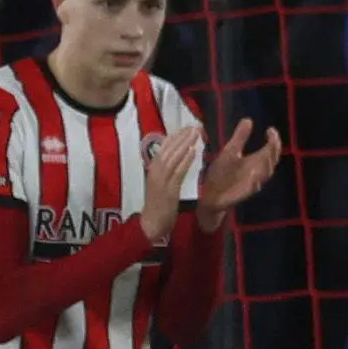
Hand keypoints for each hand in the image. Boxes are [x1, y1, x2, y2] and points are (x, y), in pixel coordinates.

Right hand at [140, 125, 200, 241]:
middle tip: (194, 125)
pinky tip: (194, 152)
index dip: (175, 136)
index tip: (186, 127)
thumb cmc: (158, 204)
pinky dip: (185, 160)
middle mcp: (155, 171)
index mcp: (154, 169)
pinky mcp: (168, 190)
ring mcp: (161, 180)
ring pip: (173, 157)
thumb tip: (178, 158)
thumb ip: (168, 172)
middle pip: (169, 149)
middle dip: (182, 136)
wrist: (151, 223)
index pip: (164, 148)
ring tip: (196, 134)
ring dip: (185, 144)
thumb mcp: (162, 184)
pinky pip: (178, 172)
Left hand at [195, 118, 282, 230]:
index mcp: (255, 161)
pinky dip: (255, 183)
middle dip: (273, 150)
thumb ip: (240, 137)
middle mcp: (257, 172)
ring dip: (267, 165)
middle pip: (271, 160)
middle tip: (273, 139)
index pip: (271, 150)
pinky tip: (256, 177)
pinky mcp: (243, 193)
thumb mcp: (231, 151)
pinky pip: (252, 188)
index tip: (271, 129)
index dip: (274, 140)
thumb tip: (248, 119)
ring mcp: (251, 183)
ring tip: (268, 153)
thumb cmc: (222, 173)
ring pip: (265, 174)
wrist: (211, 195)